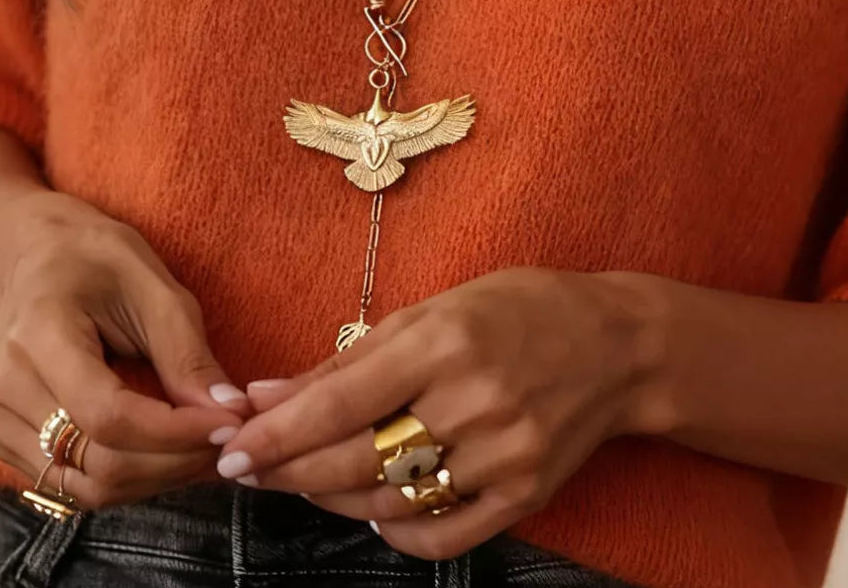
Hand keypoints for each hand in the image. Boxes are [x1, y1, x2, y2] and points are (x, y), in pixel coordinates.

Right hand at [0, 190, 249, 507]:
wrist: (38, 262)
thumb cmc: (100, 263)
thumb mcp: (154, 287)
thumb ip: (187, 353)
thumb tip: (227, 410)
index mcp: (39, 334)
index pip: (108, 415)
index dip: (176, 432)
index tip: (230, 423)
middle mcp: (7, 387)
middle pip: (98, 463)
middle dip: (176, 460)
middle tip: (229, 437)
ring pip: (88, 488)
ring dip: (157, 477)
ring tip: (202, 444)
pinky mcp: (6, 443)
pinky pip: (74, 486)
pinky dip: (129, 479)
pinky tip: (165, 450)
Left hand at [215, 267, 657, 559]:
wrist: (618, 346)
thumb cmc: (516, 310)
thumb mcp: (432, 311)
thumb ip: (348, 359)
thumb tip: (264, 395)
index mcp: (444, 343)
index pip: (337, 404)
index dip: (274, 435)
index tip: (229, 451)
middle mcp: (474, 401)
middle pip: (354, 460)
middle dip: (287, 470)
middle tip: (248, 471)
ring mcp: (504, 455)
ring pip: (388, 504)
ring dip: (331, 498)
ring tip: (306, 479)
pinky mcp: (526, 495)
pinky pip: (440, 537)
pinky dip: (393, 532)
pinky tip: (374, 507)